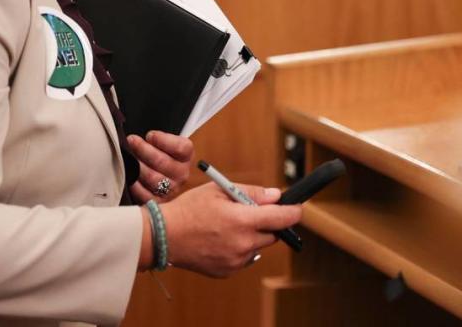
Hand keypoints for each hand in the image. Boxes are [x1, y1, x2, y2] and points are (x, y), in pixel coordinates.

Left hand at [127, 131, 193, 203]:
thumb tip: (140, 139)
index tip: (150, 135)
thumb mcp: (164, 143)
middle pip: (162, 162)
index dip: (163, 140)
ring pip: (153, 178)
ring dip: (138, 166)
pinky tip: (130, 177)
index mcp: (186, 157)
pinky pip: (146, 195)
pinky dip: (136, 186)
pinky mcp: (160, 202)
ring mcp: (172, 190)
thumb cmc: (160, 154)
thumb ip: (157, 139)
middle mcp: (182, 174)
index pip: (181, 148)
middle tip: (132, 141)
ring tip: (128, 158)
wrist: (161, 173)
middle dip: (143, 149)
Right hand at [159, 182, 301, 276]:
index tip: (298, 208)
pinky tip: (221, 239)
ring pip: (258, 246)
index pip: (282, 218)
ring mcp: (237, 260)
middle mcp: (244, 243)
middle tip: (249, 213)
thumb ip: (251, 193)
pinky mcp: (228, 271)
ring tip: (228, 226)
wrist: (164, 236)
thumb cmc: (189, 209)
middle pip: (273, 234)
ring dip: (252, 236)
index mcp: (243, 220)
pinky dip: (239, 248)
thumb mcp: (218, 190)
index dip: (294, 212)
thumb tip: (276, 195)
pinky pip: (244, 258)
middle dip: (267, 222)